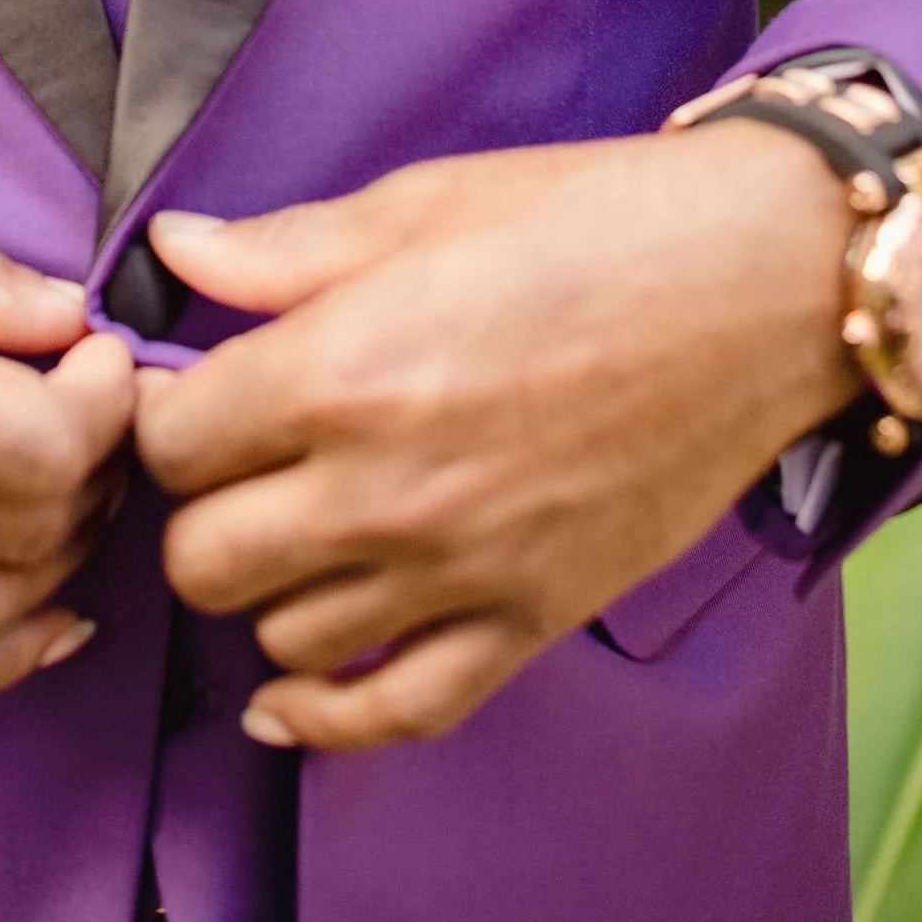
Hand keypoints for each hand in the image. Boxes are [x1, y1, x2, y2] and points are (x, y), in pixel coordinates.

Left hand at [132, 123, 858, 752]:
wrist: (758, 286)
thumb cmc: (593, 221)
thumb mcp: (420, 204)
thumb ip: (282, 249)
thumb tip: (169, 255)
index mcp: (342, 371)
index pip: (170, 443)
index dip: (163, 414)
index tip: (190, 392)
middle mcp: (384, 489)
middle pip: (203, 560)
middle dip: (199, 508)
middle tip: (236, 461)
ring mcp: (459, 571)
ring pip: (280, 637)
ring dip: (267, 586)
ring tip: (292, 525)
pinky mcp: (529, 622)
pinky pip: (393, 714)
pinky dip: (327, 717)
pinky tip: (288, 696)